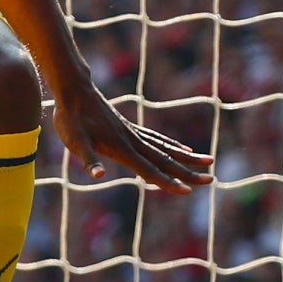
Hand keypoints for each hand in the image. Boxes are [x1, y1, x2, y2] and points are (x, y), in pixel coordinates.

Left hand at [50, 76, 210, 192]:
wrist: (74, 90)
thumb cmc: (71, 119)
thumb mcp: (74, 141)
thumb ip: (88, 159)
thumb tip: (98, 176)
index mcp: (122, 148)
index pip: (149, 170)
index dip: (168, 182)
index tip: (187, 191)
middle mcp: (133, 141)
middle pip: (166, 160)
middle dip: (189, 172)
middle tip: (211, 179)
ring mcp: (134, 133)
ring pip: (166, 148)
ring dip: (188, 158)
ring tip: (209, 160)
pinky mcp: (131, 128)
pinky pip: (157, 139)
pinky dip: (172, 146)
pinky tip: (184, 149)